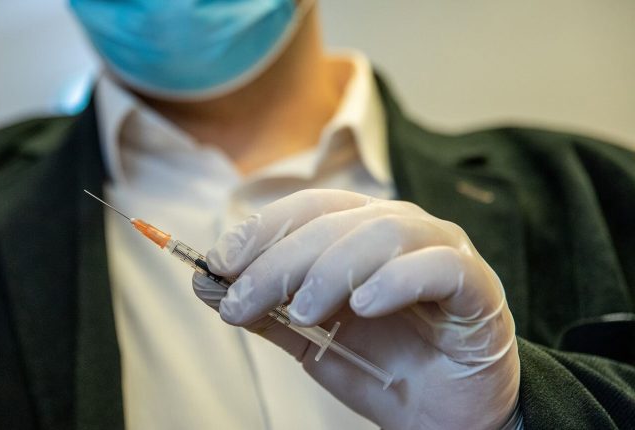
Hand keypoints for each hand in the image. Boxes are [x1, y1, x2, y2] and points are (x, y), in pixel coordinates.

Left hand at [193, 189, 519, 428]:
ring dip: (331, 270)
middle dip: (280, 260)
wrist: (444, 418)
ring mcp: (443, 252)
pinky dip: (395, 280)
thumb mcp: (309, 340)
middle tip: (243, 300)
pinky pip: (438, 266)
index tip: (219, 264)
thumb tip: (204, 283)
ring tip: (303, 311)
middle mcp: (401, 230)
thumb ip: (264, 312)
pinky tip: (364, 306)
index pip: (306, 208)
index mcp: (360, 232)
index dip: (260, 230)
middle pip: (334, 221)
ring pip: (383, 232)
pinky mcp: (478, 286)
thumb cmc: (382, 368)